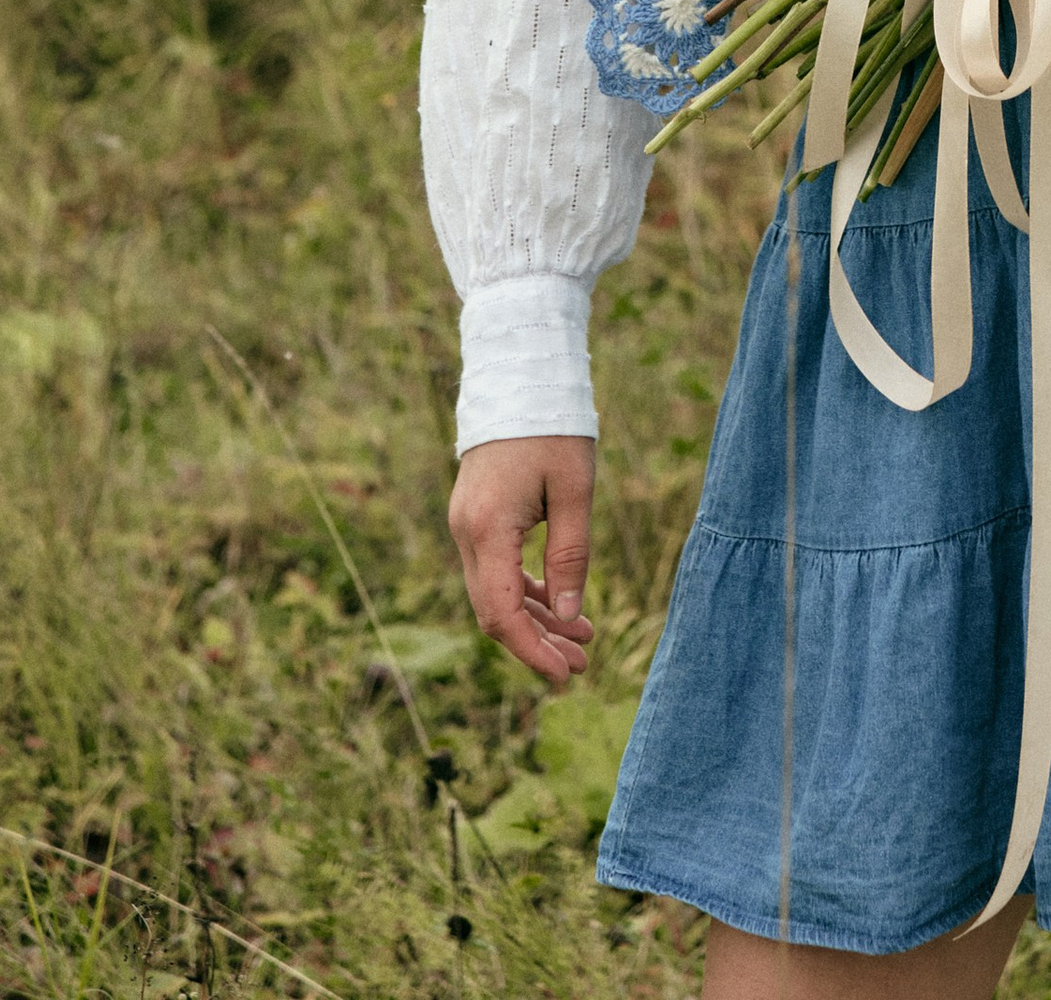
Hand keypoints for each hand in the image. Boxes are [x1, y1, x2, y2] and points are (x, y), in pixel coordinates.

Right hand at [448, 435, 597, 684]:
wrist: (518, 374)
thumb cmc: (552, 427)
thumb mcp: (574, 490)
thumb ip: (571, 554)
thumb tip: (569, 616)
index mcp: (485, 530)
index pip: (501, 615)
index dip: (532, 652)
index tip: (566, 675)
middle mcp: (466, 534)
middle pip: (496, 611)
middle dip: (538, 642)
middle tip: (584, 664)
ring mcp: (467, 526)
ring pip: (496, 593)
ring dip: (536, 619)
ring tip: (583, 638)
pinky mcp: (477, 517)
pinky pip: (497, 569)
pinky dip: (527, 590)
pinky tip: (559, 604)